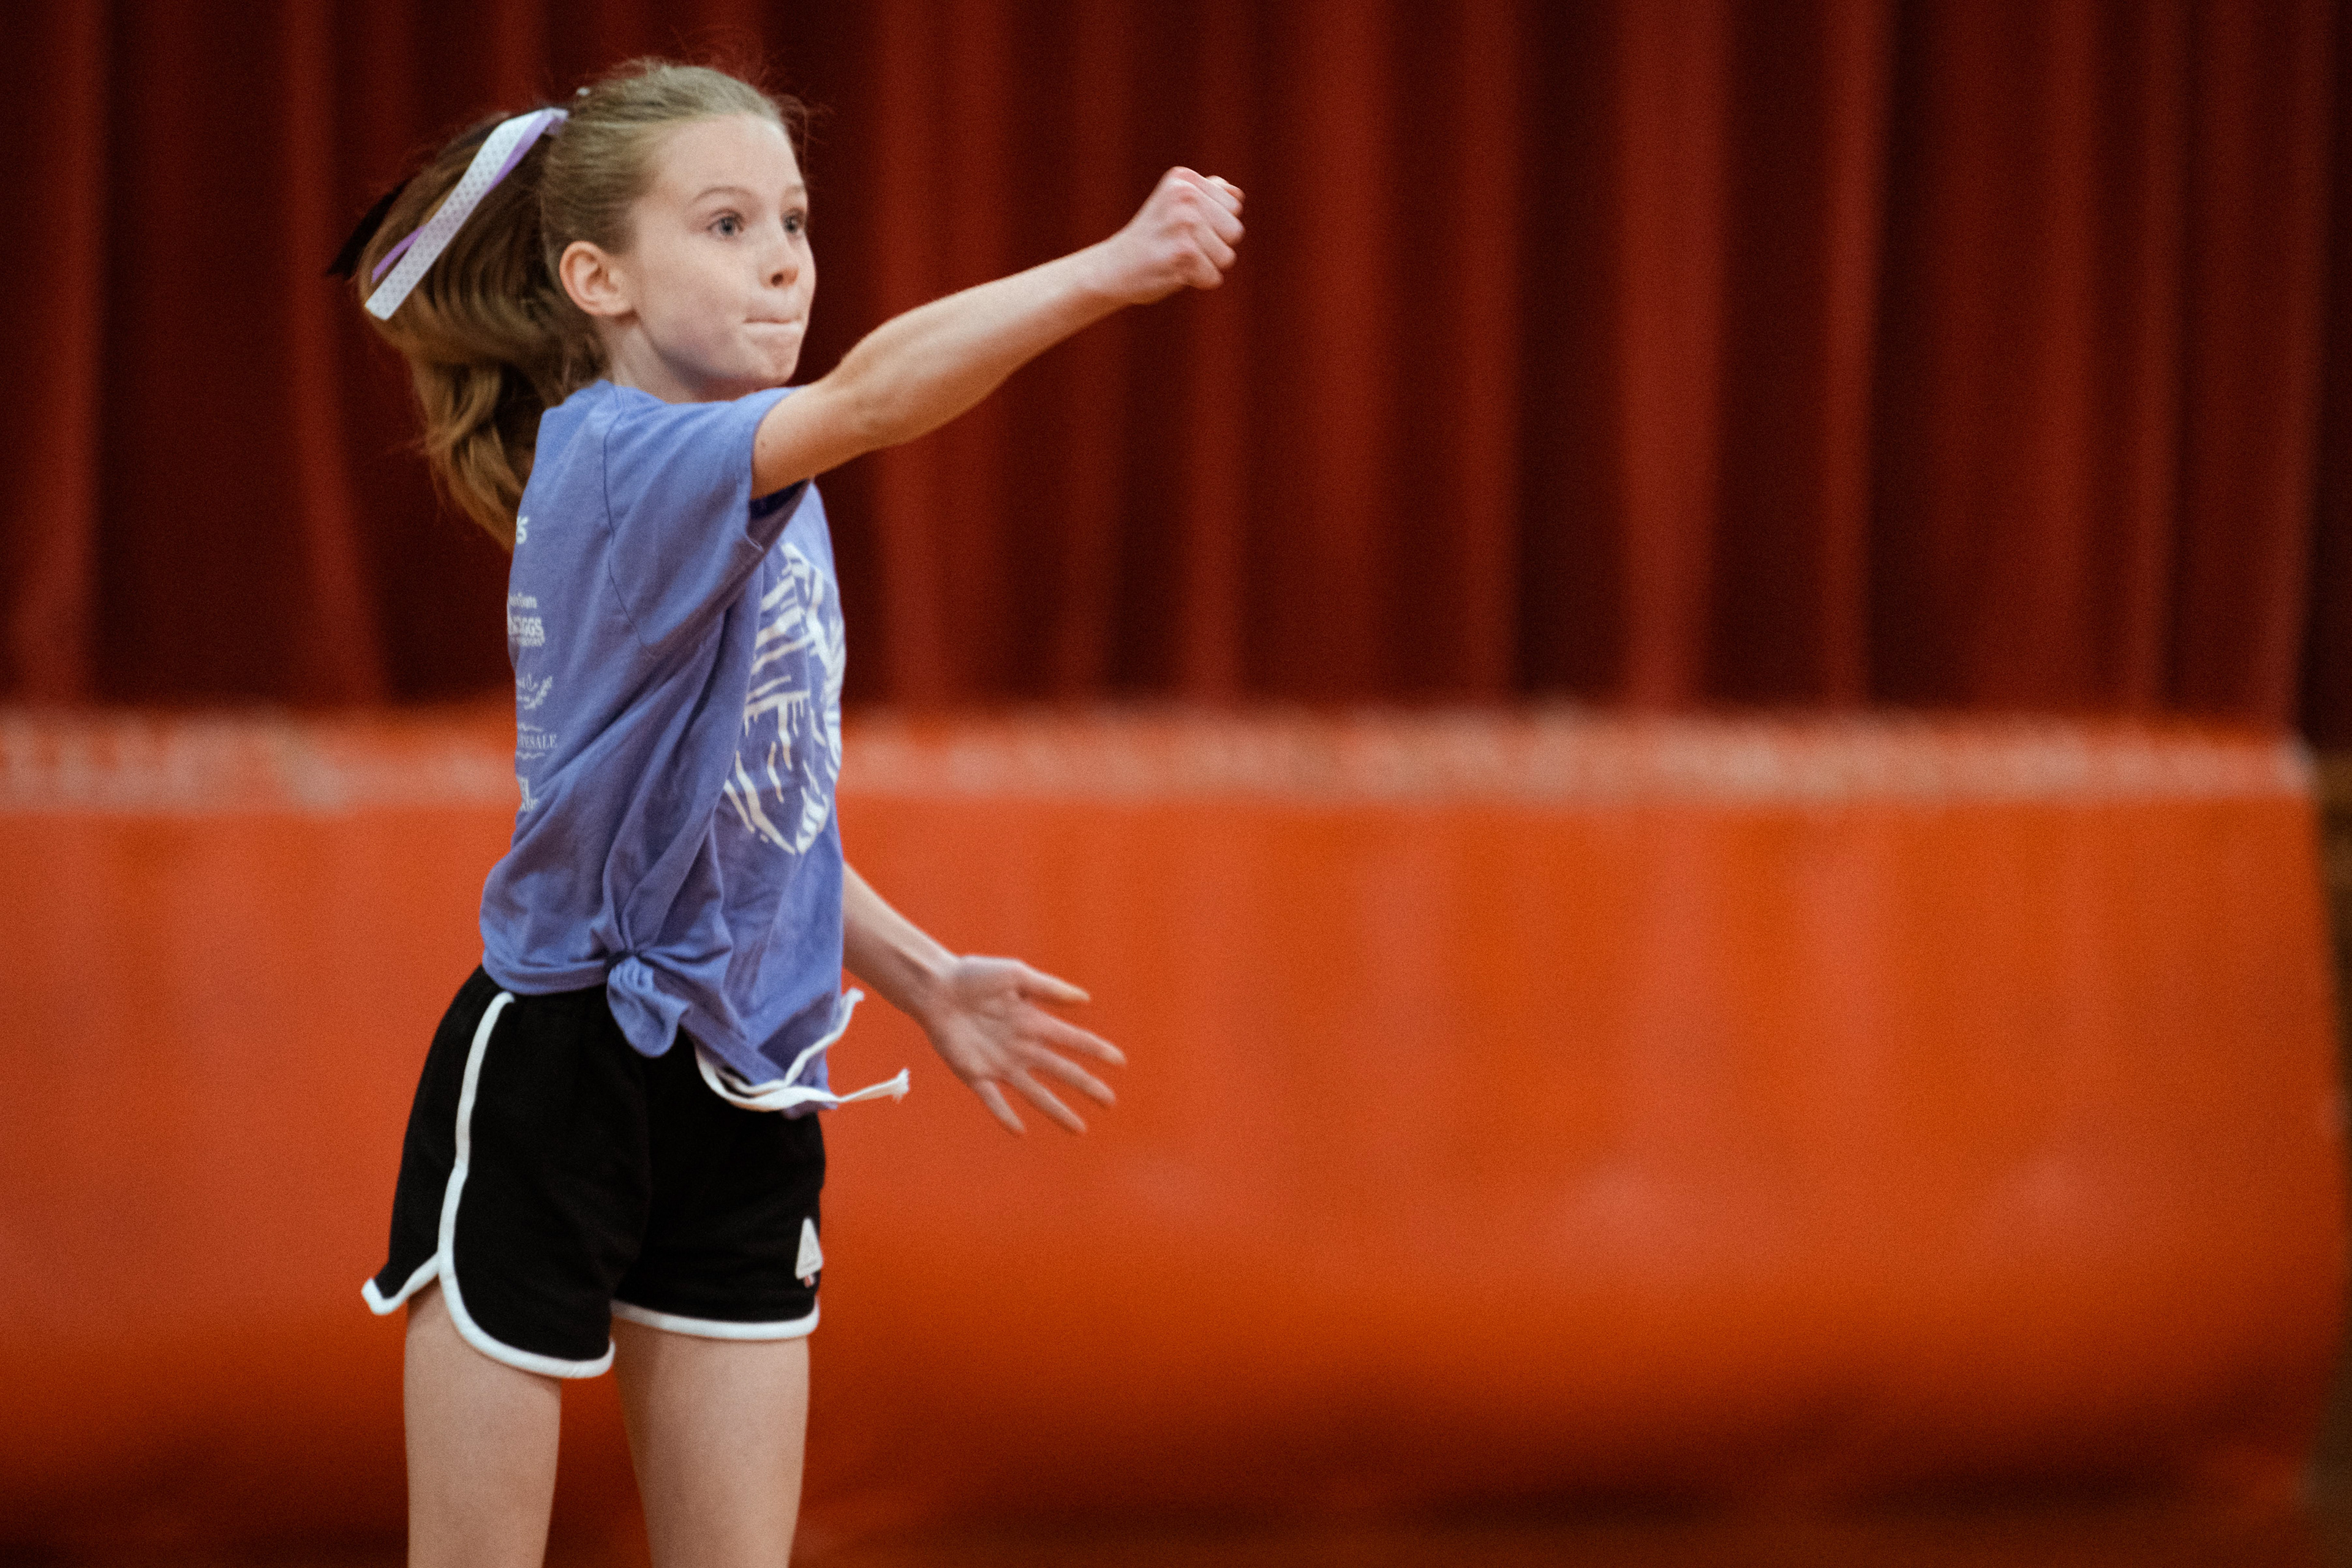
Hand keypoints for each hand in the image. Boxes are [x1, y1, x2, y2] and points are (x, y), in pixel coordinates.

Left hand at [915, 956, 1124, 1134]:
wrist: (935, 987)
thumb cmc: (973, 974)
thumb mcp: (1015, 975)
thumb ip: (1048, 988)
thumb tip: (1085, 1000)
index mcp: (1034, 1022)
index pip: (1073, 1040)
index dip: (1096, 1051)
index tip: (1120, 1062)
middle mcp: (1022, 1047)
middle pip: (1061, 1071)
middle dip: (1086, 1086)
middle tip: (1110, 1102)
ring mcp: (1000, 1063)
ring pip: (1035, 1093)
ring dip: (1057, 1110)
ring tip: (1079, 1129)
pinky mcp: (975, 1073)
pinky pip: (993, 1099)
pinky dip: (1005, 1115)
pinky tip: (1020, 1130)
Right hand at [1085, 167, 1244, 304]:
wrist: (1113, 267)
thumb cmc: (1152, 238)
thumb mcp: (1174, 206)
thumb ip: (1207, 194)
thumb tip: (1237, 194)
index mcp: (1184, 180)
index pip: (1234, 207)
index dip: (1215, 225)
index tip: (1183, 228)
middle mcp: (1185, 195)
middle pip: (1234, 231)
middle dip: (1214, 246)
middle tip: (1180, 245)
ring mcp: (1183, 222)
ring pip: (1226, 257)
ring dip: (1206, 265)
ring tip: (1177, 258)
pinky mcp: (1182, 252)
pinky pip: (1213, 277)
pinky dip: (1197, 281)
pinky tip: (1172, 270)